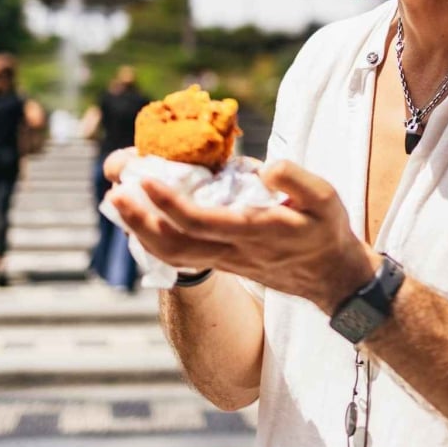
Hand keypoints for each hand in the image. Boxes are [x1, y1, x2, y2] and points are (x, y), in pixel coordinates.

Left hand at [106, 156, 379, 312]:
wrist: (332, 278)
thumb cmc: (326, 231)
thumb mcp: (326, 198)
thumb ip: (296, 180)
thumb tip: (265, 168)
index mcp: (256, 232)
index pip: (201, 222)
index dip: (168, 202)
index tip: (144, 178)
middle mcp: (234, 252)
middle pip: (174, 245)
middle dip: (139, 220)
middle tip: (115, 191)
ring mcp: (225, 261)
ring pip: (172, 255)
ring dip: (140, 229)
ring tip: (120, 200)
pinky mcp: (222, 263)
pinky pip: (180, 255)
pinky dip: (154, 237)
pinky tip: (143, 216)